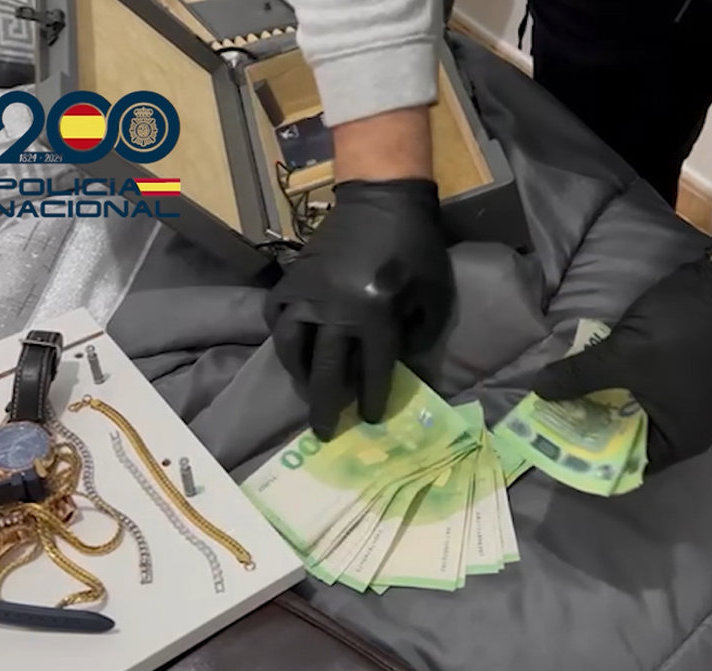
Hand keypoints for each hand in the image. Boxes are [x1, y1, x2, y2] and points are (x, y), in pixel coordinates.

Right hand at [264, 179, 454, 439]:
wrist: (382, 199)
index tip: (369, 418)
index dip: (370, 399)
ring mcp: (308, 294)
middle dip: (325, 406)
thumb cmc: (416, 247)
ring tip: (305, 388)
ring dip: (297, 374)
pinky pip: (275, 314)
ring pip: (291, 347)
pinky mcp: (294, 278)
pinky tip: (289, 345)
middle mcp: (335, 311)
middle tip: (324, 431)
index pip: (371, 371)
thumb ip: (421, 333)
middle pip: (325, 371)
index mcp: (375, 314)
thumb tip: (397, 361)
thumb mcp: (436, 293)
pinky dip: (279, 333)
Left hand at [532, 259, 711, 464]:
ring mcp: (679, 403)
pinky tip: (581, 379)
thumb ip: (578, 377)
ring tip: (556, 401)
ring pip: (627, 413)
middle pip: (623, 439)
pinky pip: (635, 393)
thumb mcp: (622, 357)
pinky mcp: (673, 378)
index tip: (553, 448)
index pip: (624, 468)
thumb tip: (537, 391)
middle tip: (546, 421)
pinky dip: (611, 388)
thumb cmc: (679, 335)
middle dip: (586, 428)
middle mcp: (681, 430)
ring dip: (596, 404)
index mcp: (677, 441)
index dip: (587, 461)